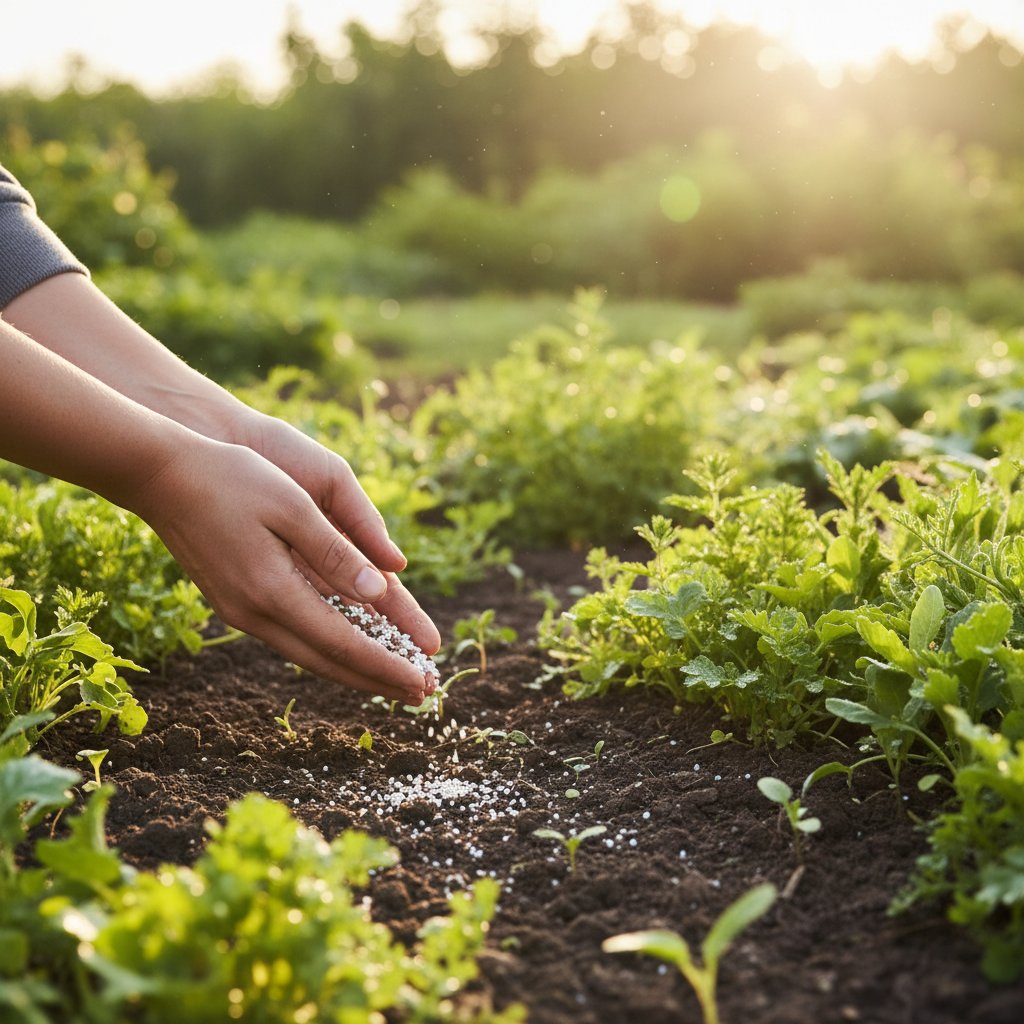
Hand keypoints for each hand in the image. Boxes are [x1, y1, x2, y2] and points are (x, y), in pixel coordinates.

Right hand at [131, 433, 437, 703]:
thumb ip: (334, 552)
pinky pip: (292, 639)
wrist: (159, 475)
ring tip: (391, 682)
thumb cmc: (231, 479)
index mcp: (273, 590)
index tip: (424, 682)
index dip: (386, 666)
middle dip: (377, 681)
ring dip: (353, 671)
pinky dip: (327, 651)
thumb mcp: (291, 505)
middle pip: (328, 662)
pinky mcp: (235, 602)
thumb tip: (379, 592)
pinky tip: (346, 651)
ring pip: (308, 656)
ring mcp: (241, 611)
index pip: (344, 643)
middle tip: (421, 695)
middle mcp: (256, 612)